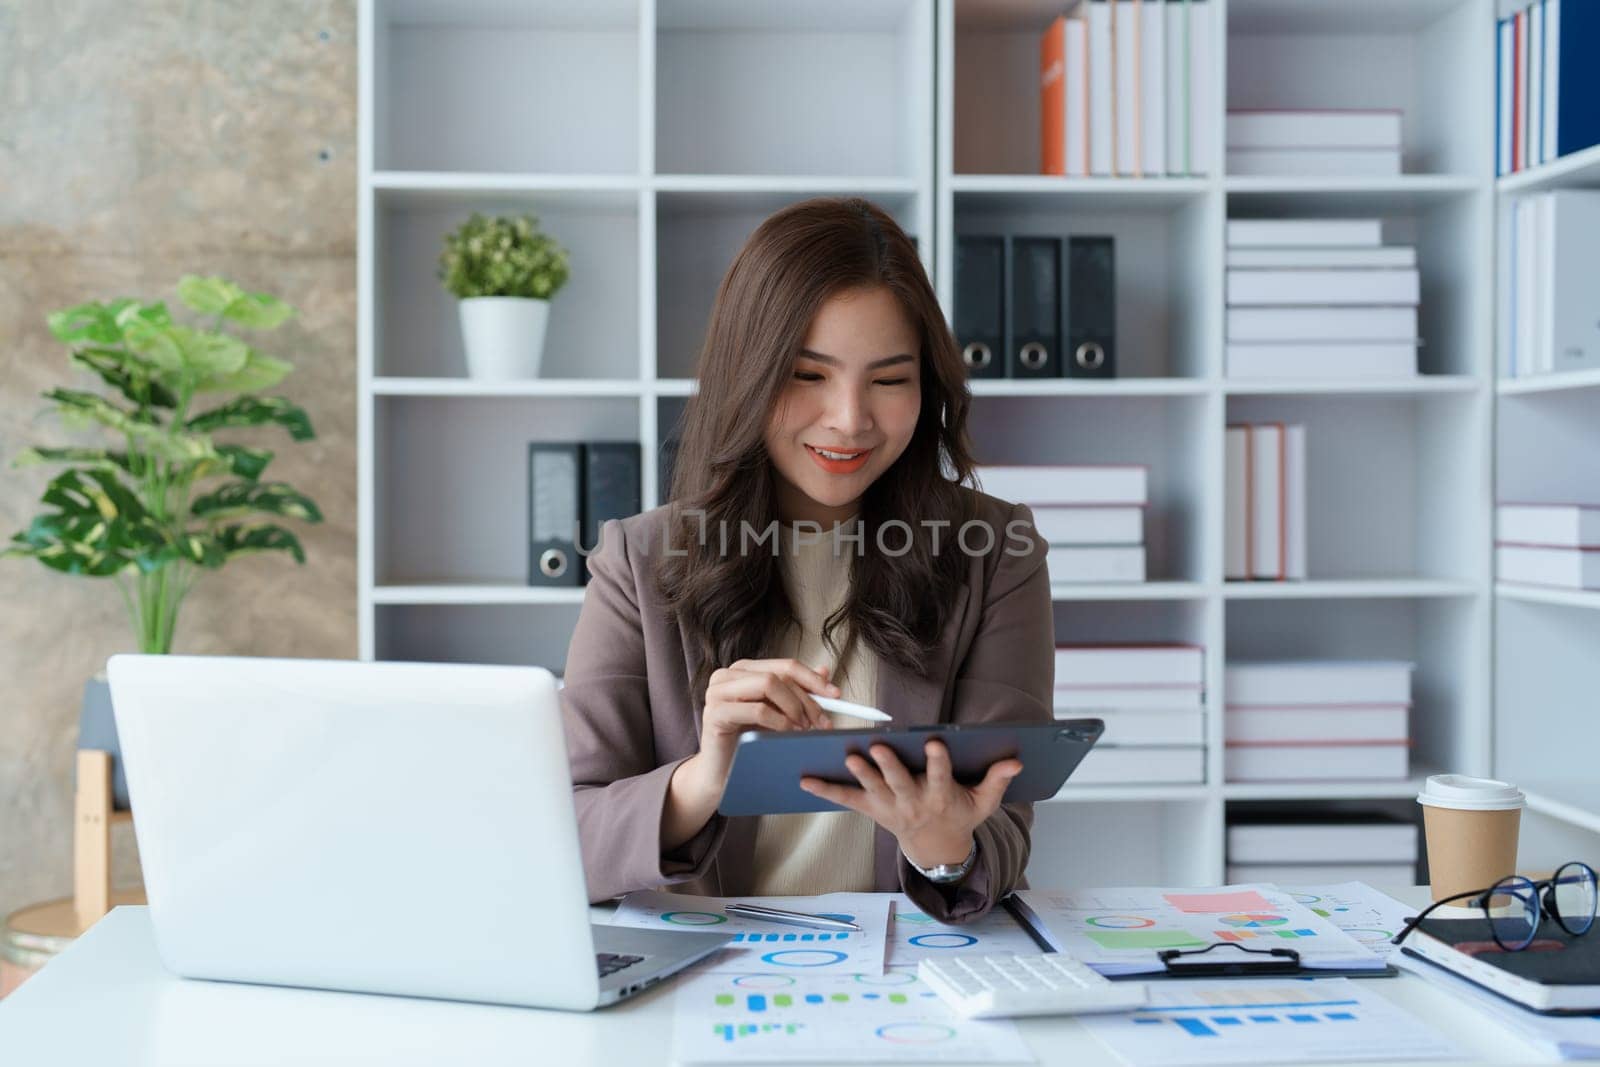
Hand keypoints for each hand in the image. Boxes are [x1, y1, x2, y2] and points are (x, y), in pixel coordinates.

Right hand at [678, 658, 839, 803]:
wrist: (721, 774)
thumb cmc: (748, 742)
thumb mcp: (778, 713)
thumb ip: (797, 692)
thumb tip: (825, 671)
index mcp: (743, 671)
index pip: (785, 666)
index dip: (813, 679)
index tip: (836, 695)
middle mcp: (727, 675)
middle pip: (779, 675)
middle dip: (806, 698)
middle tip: (822, 721)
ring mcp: (717, 692)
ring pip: (768, 684)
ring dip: (793, 707)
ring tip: (804, 728)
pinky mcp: (715, 713)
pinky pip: (758, 709)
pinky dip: (780, 721)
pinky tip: (787, 733)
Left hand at [798, 739, 1021, 868]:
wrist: (937, 850)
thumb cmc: (960, 816)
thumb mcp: (984, 804)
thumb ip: (997, 781)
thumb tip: (1015, 761)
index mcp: (941, 798)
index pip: (941, 777)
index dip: (938, 762)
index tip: (935, 743)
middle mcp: (913, 803)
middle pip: (900, 783)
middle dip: (889, 766)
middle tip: (878, 747)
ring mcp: (890, 808)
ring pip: (873, 789)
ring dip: (859, 774)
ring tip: (848, 756)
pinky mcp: (872, 809)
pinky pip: (846, 800)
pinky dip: (826, 790)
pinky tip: (805, 780)